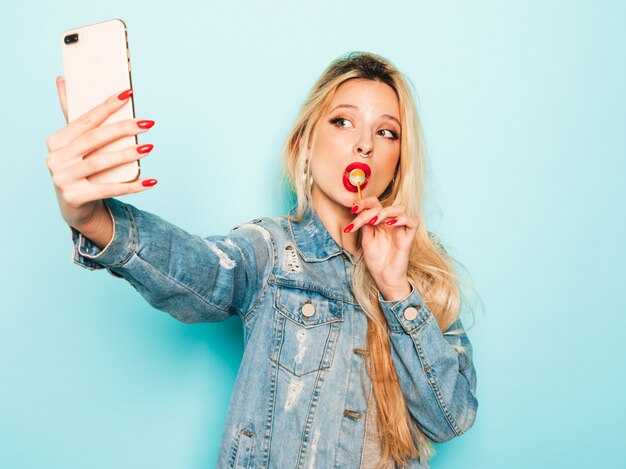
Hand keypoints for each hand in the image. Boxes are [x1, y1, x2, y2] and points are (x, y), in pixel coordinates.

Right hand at [45, 76, 156, 229]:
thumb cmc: (79, 169)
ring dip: (127, 154)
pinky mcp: (75, 197)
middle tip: (147, 122)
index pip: (85, 120)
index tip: (128, 94)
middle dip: (123, 129)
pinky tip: (149, 181)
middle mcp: (55, 159)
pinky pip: (108, 189)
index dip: (107, 106)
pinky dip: (130, 186)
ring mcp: (63, 179)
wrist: (75, 206)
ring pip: (100, 163)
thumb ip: (72, 116)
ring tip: (149, 148)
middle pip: (94, 139)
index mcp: (56, 141)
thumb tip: (62, 80)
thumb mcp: (74, 144)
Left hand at [345, 196, 418, 300]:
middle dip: (370, 210)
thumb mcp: (366, 240)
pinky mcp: (409, 237)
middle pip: (385, 205)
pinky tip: (390, 224)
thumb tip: (360, 210)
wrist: (384, 276)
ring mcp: (401, 229)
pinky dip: (402, 220)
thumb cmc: (376, 259)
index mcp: (379, 222)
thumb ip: (365, 225)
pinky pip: (412, 222)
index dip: (364, 202)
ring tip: (374, 222)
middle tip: (360, 221)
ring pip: (400, 209)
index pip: (375, 204)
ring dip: (385, 212)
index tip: (353, 208)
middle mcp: (390, 222)